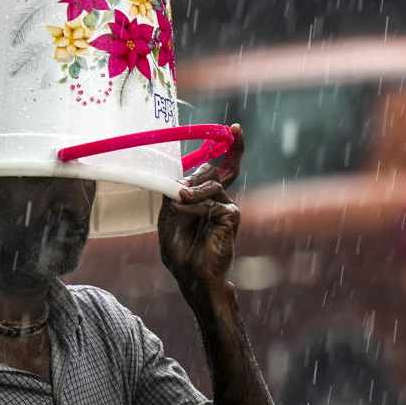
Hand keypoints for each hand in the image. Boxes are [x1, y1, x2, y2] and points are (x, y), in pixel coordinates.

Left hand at [157, 124, 244, 289]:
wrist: (191, 275)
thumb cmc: (179, 250)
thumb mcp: (168, 216)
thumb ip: (175, 195)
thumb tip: (181, 182)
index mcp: (204, 198)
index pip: (217, 169)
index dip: (229, 148)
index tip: (237, 129)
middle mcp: (218, 199)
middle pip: (222, 167)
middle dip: (222, 155)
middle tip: (224, 145)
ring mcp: (227, 207)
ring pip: (210, 183)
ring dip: (191, 192)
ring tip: (180, 203)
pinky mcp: (231, 216)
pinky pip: (211, 200)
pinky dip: (194, 206)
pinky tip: (186, 213)